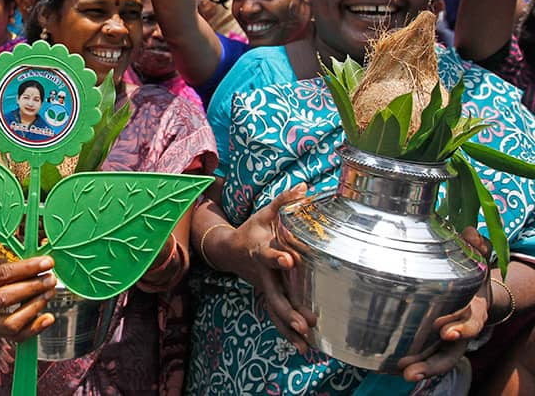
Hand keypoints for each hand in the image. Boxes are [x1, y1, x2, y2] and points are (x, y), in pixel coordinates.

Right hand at [0, 255, 57, 341]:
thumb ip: (11, 264)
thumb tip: (40, 263)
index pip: (1, 274)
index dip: (27, 268)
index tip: (47, 263)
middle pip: (5, 298)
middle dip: (32, 287)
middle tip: (50, 279)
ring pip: (11, 322)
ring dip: (35, 307)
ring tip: (49, 293)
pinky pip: (17, 337)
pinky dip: (35, 328)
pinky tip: (48, 317)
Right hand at [222, 185, 311, 352]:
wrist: (229, 250)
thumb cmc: (252, 231)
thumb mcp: (265, 213)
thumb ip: (285, 201)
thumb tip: (305, 186)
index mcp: (260, 252)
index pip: (269, 255)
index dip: (277, 257)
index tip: (289, 260)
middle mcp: (262, 275)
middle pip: (273, 295)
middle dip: (288, 310)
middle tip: (303, 323)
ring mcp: (264, 288)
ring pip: (276, 312)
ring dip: (289, 329)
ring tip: (306, 345)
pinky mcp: (268, 296)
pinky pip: (277, 317)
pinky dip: (288, 333)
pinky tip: (303, 348)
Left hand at [397, 226, 491, 381]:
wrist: (476, 291)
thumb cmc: (472, 273)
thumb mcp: (478, 258)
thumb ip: (476, 246)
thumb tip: (472, 233)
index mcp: (475, 311)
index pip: (472, 323)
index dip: (462, 329)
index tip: (447, 333)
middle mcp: (461, 331)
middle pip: (450, 353)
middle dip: (433, 364)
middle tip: (412, 371)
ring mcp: (447, 341)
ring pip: (436, 360)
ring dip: (420, 369)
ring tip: (402, 374)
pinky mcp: (431, 342)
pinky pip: (423, 356)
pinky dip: (411, 363)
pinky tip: (387, 367)